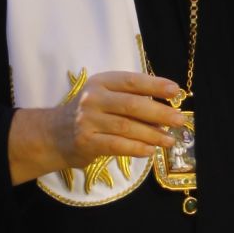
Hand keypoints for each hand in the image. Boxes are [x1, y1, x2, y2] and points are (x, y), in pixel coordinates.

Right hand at [8, 71, 187, 185]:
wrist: (53, 134)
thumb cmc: (89, 114)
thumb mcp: (105, 97)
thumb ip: (130, 99)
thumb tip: (166, 110)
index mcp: (101, 82)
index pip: (132, 81)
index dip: (155, 85)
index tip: (176, 91)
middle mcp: (93, 98)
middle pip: (132, 105)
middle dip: (160, 113)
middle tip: (179, 120)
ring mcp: (88, 121)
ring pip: (127, 127)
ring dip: (153, 134)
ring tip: (170, 140)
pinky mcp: (87, 142)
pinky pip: (117, 145)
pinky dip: (137, 148)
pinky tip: (150, 151)